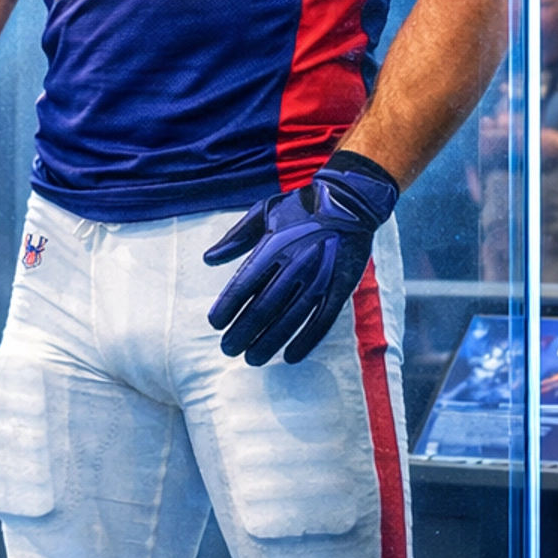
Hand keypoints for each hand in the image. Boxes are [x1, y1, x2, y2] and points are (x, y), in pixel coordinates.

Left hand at [203, 153, 398, 365]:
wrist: (350, 200)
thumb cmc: (301, 206)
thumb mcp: (264, 212)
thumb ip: (235, 237)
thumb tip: (207, 259)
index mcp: (273, 245)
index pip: (243, 285)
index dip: (227, 307)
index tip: (215, 324)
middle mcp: (295, 263)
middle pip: (263, 308)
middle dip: (243, 332)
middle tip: (229, 349)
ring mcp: (320, 277)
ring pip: (290, 320)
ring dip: (269, 342)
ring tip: (252, 358)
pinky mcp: (340, 287)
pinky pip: (322, 322)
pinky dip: (306, 342)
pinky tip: (290, 357)